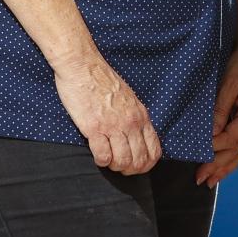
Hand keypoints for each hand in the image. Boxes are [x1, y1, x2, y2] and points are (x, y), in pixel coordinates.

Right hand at [55, 55, 161, 174]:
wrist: (83, 66)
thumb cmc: (102, 81)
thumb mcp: (128, 98)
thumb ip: (134, 117)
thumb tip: (136, 136)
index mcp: (141, 115)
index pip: (154, 150)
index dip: (146, 165)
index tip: (136, 167)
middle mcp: (130, 122)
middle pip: (139, 160)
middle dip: (130, 170)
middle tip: (119, 167)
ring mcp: (113, 125)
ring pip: (123, 161)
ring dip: (114, 166)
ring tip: (107, 161)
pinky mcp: (94, 127)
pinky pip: (103, 156)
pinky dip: (100, 161)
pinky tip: (97, 155)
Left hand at [196, 35, 237, 187]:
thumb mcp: (228, 84)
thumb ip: (220, 110)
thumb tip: (210, 133)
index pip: (234, 137)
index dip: (217, 147)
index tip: (200, 152)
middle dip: (219, 166)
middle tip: (201, 179)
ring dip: (226, 168)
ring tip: (211, 181)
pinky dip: (233, 159)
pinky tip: (224, 167)